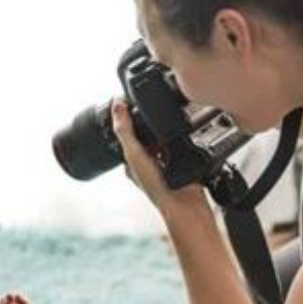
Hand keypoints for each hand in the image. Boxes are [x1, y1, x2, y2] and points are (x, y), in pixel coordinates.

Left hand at [109, 99, 206, 216]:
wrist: (185, 203)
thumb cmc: (157, 187)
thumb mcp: (134, 154)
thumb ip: (125, 131)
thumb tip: (117, 106)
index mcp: (131, 161)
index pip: (126, 134)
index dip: (127, 117)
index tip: (129, 100)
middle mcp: (147, 162)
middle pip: (146, 134)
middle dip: (150, 123)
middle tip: (152, 111)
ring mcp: (165, 161)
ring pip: (163, 137)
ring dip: (166, 131)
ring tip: (168, 128)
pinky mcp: (181, 161)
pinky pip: (180, 142)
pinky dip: (181, 137)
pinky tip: (182, 136)